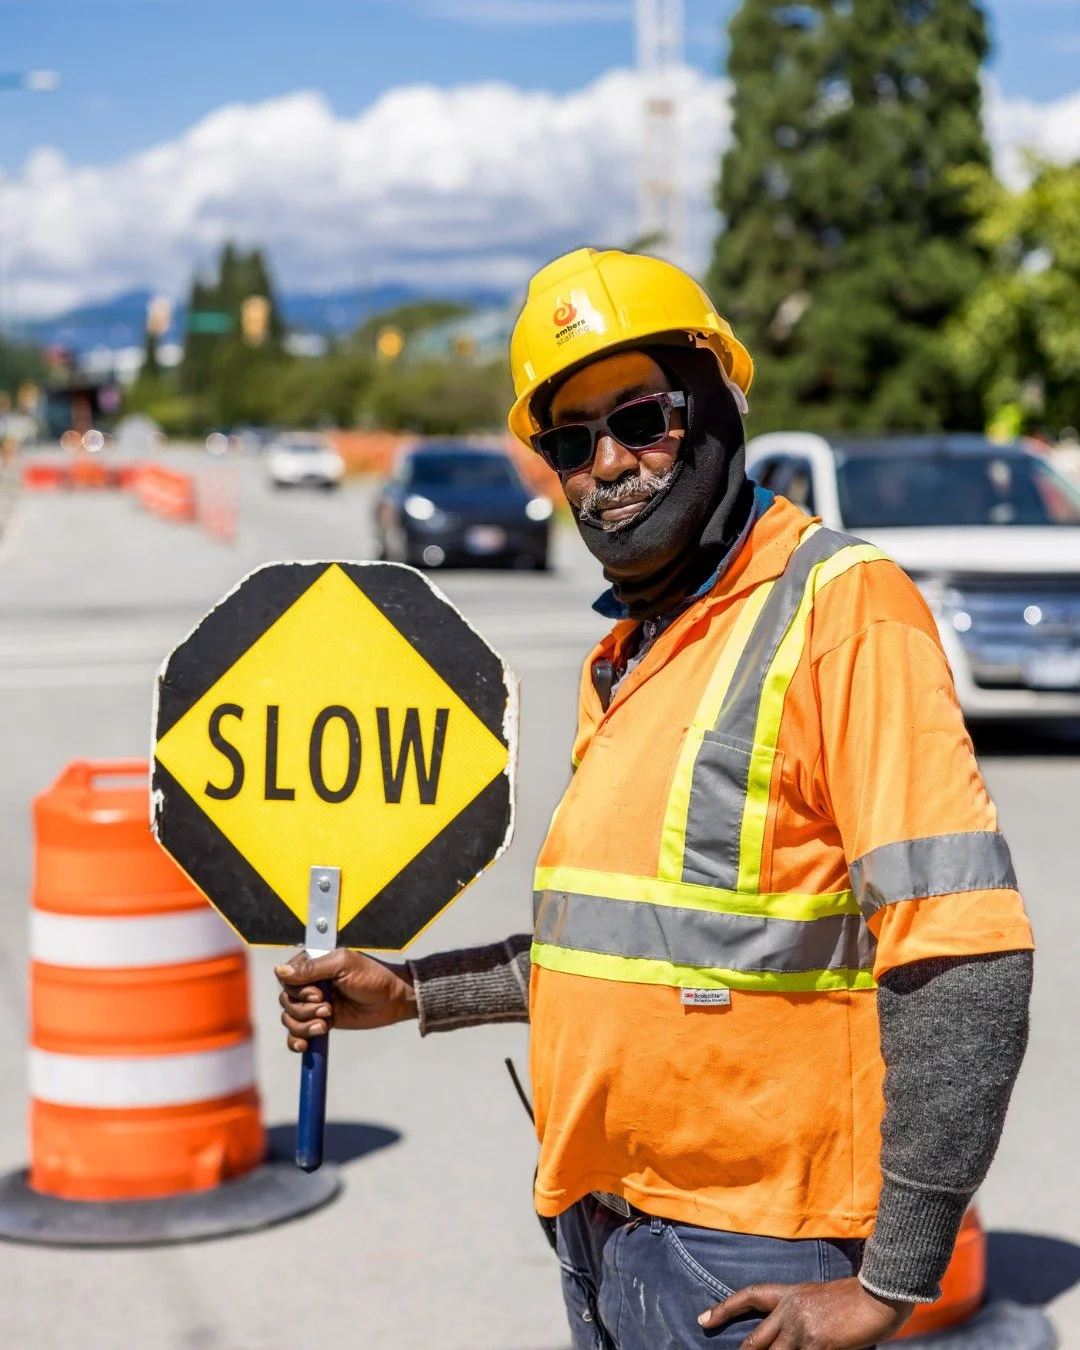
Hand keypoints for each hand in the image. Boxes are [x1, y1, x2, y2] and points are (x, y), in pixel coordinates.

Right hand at [275, 949, 417, 1050]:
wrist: (393, 1000)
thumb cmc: (373, 977)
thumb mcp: (343, 966)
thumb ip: (312, 968)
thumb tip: (279, 970)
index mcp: (314, 964)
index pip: (286, 977)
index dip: (298, 990)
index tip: (319, 994)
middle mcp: (310, 984)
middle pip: (286, 1000)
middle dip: (304, 1009)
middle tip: (328, 1008)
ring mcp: (314, 1005)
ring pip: (290, 1018)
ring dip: (304, 1025)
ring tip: (325, 1024)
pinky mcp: (320, 1022)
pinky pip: (296, 1035)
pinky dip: (296, 1041)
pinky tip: (305, 1045)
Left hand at [697, 1277, 911, 1347]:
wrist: (877, 1296)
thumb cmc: (854, 1298)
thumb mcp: (818, 1297)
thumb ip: (798, 1312)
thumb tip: (784, 1332)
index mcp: (790, 1294)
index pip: (749, 1296)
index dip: (724, 1308)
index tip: (704, 1319)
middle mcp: (790, 1310)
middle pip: (756, 1340)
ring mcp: (802, 1329)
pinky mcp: (817, 1345)